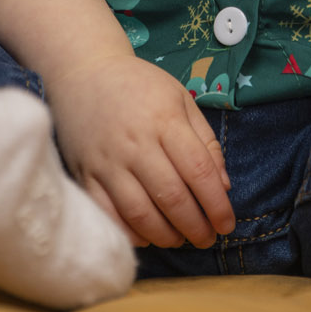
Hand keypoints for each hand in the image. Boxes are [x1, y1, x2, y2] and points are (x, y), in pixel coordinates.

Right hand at [42, 53, 235, 248]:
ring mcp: (107, 161)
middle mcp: (135, 143)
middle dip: (195, 226)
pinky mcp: (84, 173)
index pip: (198, 171)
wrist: (83, 71)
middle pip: (172, 197)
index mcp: (165, 120)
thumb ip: (205, 142)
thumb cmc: (140, 85)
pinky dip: (128, 232)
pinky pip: (106, 213)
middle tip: (207, 239)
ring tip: (179, 239)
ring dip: (165, 234)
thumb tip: (223, 187)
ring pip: (139, 212)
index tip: (227, 224)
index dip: (216, 205)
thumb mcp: (181, 99)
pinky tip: (146, 235)